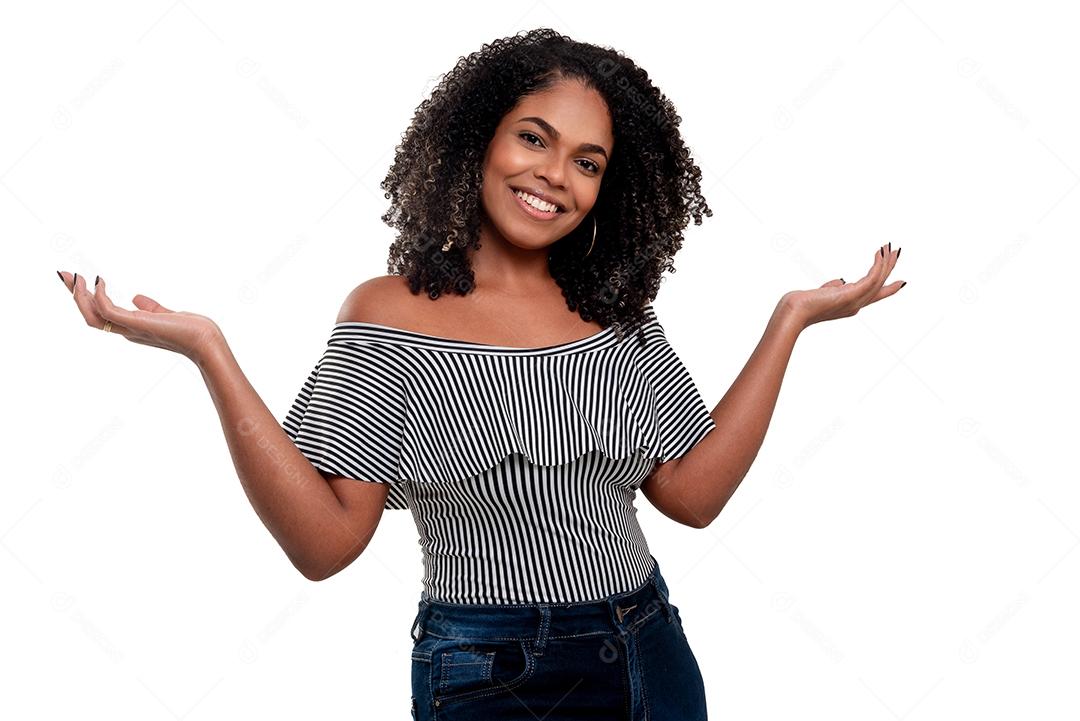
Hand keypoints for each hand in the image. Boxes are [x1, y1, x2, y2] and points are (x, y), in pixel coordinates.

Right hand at [58, 271, 224, 364]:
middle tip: (63, 274)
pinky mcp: (136, 323)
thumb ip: (150, 307)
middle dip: (74, 295)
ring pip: (91, 315)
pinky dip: (98, 295)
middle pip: (89, 315)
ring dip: (79, 295)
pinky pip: (107, 309)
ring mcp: (130, 328)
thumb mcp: (166, 314)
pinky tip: (99, 280)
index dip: (85, 300)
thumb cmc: (192, 330)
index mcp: (131, 327)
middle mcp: (126, 330)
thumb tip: (136, 297)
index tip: (78, 281)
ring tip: (74, 276)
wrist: (206, 341)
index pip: (100, 315)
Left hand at [781, 243, 903, 329]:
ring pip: (878, 280)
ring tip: (889, 247)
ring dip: (885, 263)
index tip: (901, 282)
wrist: (794, 312)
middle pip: (880, 286)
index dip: (888, 289)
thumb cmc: (801, 305)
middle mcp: (856, 305)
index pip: (873, 296)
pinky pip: (872, 277)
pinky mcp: (851, 294)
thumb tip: (841, 280)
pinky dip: (878, 265)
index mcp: (849, 305)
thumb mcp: (822, 294)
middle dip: (889, 269)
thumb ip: (833, 287)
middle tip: (897, 253)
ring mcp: (855, 301)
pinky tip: (879, 252)